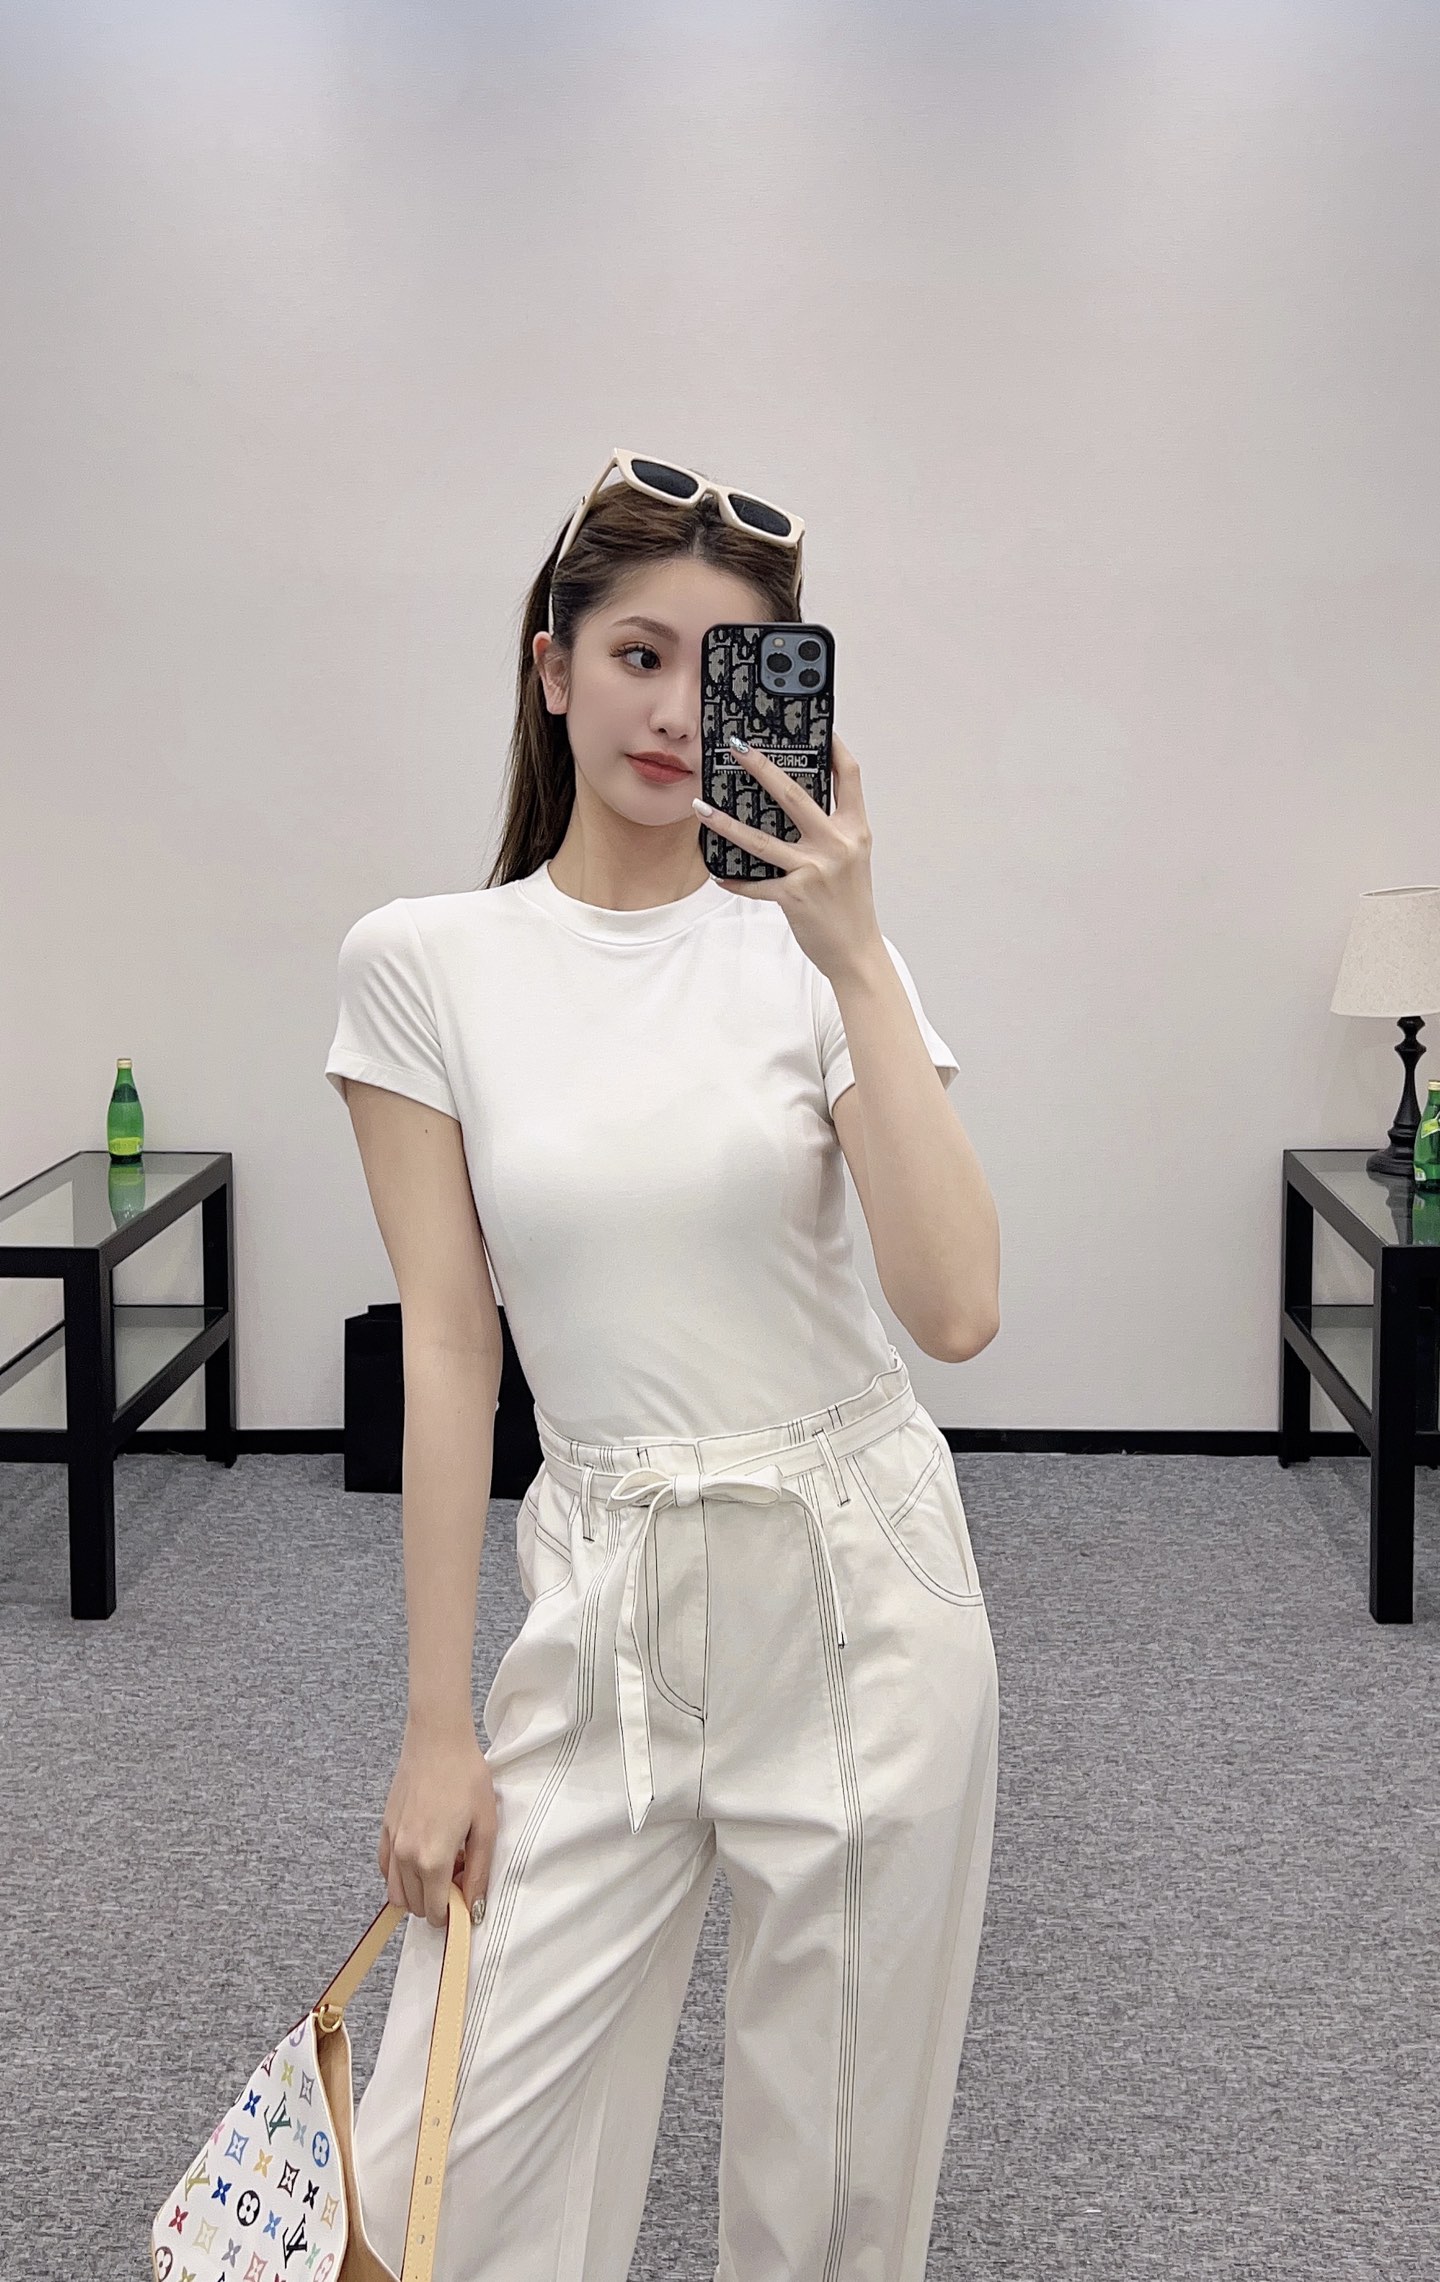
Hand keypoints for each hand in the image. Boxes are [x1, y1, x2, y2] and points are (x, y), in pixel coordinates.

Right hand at [379, 1719, 496, 1927]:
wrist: (438, 1740)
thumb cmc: (467, 1778)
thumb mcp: (485, 1826)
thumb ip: (479, 1872)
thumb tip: (474, 1908)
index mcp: (433, 1860)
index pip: (436, 1911)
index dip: (454, 1913)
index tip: (468, 1898)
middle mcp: (406, 1857)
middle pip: (416, 1906)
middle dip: (438, 1903)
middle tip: (460, 1875)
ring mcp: (392, 1843)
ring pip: (396, 1893)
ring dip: (418, 1892)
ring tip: (442, 1866)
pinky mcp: (385, 1829)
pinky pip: (385, 1869)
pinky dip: (399, 1876)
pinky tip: (421, 1857)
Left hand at [693, 731, 882, 984]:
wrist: (857, 950)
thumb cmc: (850, 903)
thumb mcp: (851, 859)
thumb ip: (831, 830)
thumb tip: (795, 804)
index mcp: (855, 830)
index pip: (848, 776)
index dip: (834, 747)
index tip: (816, 725)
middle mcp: (837, 844)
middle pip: (794, 795)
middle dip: (762, 767)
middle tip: (737, 747)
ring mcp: (815, 870)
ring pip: (761, 840)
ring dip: (726, 823)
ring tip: (701, 807)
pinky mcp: (795, 895)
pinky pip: (756, 883)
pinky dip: (736, 880)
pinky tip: (719, 873)